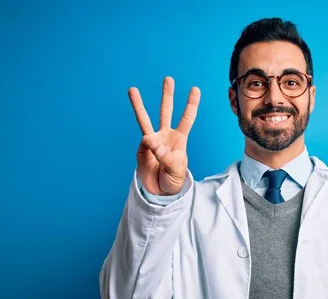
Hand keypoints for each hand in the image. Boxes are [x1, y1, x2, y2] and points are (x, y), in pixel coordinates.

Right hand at [128, 76, 200, 194]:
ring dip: (139, 105)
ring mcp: (152, 141)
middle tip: (168, 79)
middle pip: (166, 112)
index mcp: (179, 139)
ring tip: (132, 90)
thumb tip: (150, 141)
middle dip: (167, 95)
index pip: (187, 119)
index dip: (191, 104)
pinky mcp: (141, 149)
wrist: (160, 192)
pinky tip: (151, 157)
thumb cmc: (173, 179)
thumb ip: (165, 156)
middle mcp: (165, 136)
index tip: (195, 89)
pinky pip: (143, 145)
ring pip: (145, 120)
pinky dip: (147, 149)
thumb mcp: (176, 170)